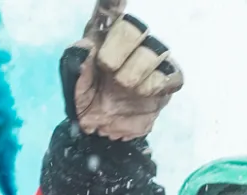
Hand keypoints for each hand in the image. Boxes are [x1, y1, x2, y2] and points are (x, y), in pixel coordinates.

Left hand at [67, 0, 183, 140]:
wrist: (101, 129)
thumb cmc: (87, 99)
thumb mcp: (73, 84)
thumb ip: (76, 63)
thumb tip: (86, 46)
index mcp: (103, 36)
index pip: (110, 7)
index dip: (114, 0)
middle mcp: (130, 41)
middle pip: (133, 26)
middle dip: (118, 51)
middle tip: (109, 70)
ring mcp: (152, 58)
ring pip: (153, 51)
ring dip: (133, 74)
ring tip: (124, 88)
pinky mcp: (168, 78)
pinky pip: (172, 74)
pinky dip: (154, 85)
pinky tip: (142, 93)